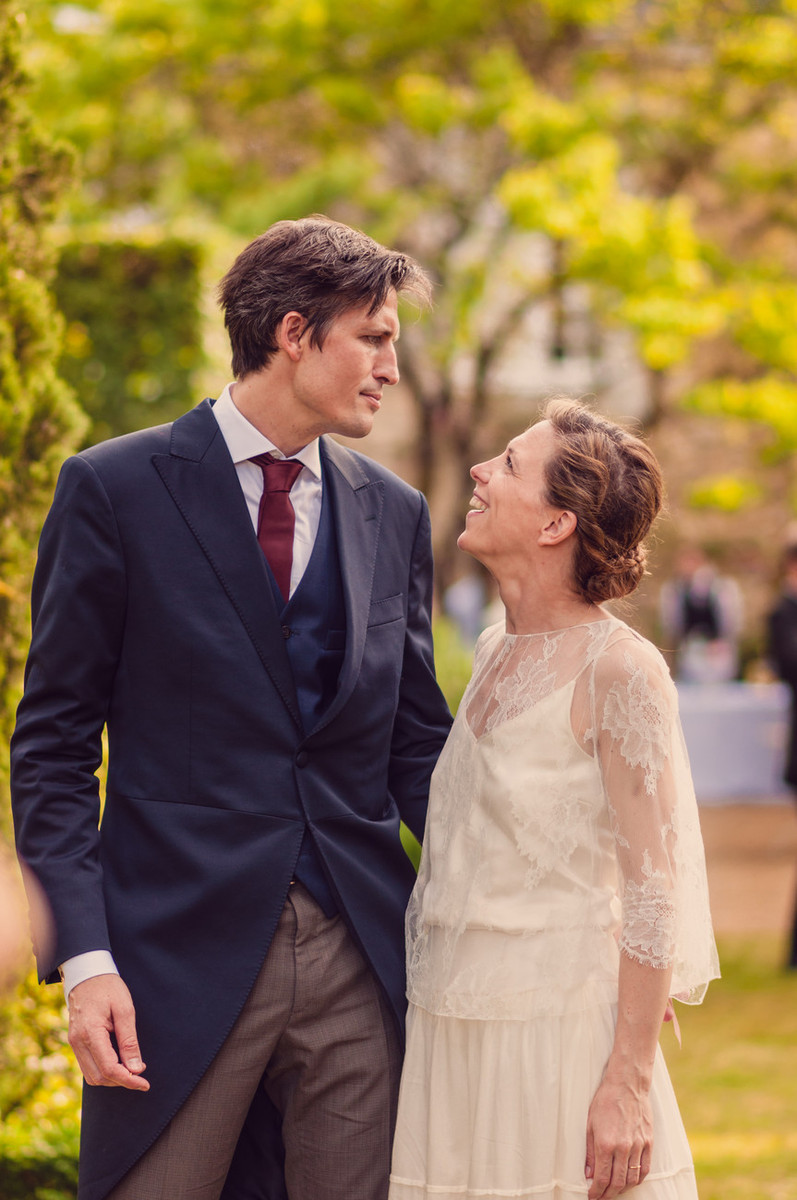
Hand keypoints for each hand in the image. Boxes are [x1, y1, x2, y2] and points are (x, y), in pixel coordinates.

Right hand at [67, 974, 149, 1090]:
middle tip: (141, 1076)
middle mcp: (77, 1042)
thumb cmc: (107, 987)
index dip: (128, 1080)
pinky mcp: (75, 1042)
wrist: (86, 973)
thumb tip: (136, 1068)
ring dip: (112, 1078)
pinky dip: (103, 1070)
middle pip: (99, 1077)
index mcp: (90, 1033)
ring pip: (91, 1075)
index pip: (109, 1068)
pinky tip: (119, 1062)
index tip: (144, 1083)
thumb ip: (129, 1041)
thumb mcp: (125, 1009)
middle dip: (121, 1081)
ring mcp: (74, 1043)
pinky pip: (88, 1065)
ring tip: (131, 1069)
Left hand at [584, 1076, 651, 1199]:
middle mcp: (623, 1148)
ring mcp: (638, 1146)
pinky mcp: (648, 1142)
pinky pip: (645, 1169)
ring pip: (632, 1179)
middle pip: (617, 1182)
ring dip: (622, 1189)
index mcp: (606, 1143)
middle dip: (608, 1194)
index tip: (593, 1197)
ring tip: (614, 1190)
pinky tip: (631, 1181)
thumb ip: (590, 1152)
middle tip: (601, 1197)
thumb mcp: (590, 1125)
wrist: (627, 1085)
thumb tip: (589, 1174)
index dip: (597, 1192)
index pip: (602, 1178)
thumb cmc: (605, 1101)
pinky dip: (637, 1180)